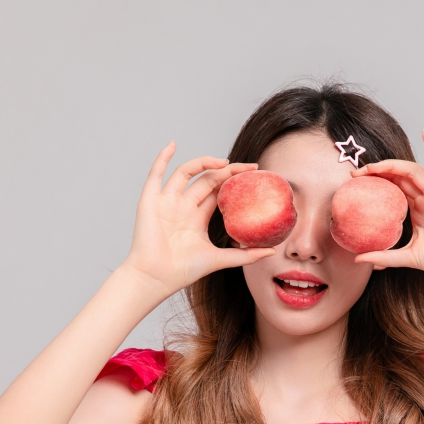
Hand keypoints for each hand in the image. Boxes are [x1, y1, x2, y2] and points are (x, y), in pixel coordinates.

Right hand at [122, 142, 274, 293]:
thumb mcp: (220, 260)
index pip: (218, 192)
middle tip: (249, 168)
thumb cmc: (183, 271)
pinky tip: (173, 144)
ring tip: (224, 162)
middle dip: (227, 171)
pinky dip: (162, 158)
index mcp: (197, 217)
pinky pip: (156, 174)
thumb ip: (245, 255)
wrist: (156, 278)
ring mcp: (166, 202)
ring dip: (204, 163)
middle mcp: (183, 206)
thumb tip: (273, 252)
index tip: (254, 174)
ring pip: (186, 173)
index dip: (234, 182)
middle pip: (206, 180)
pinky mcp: (150, 201)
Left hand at [352, 129, 423, 286]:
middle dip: (377, 173)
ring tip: (372, 166)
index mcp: (418, 211)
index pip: (392, 190)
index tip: (354, 185)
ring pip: (413, 171)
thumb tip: (358, 259)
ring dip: (392, 165)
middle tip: (355, 174)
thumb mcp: (409, 257)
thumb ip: (385, 256)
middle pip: (399, 178)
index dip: (374, 184)